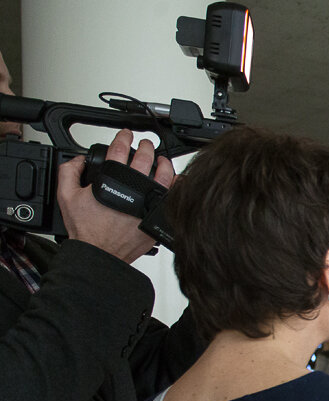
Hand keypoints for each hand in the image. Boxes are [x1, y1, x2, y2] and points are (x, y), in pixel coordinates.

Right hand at [57, 129, 175, 262]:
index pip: (119, 150)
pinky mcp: (156, 215)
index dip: (123, 138)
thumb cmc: (87, 229)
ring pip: (164, 175)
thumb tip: (77, 160)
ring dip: (164, 164)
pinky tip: (176, 181)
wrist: (100, 253)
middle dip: (146, 147)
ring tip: (161, 161)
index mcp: (111, 179)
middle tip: (146, 146)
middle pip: (145, 158)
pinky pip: (172, 197)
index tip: (126, 134)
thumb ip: (69, 172)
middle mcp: (133, 188)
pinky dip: (176, 187)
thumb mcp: (66, 196)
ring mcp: (147, 201)